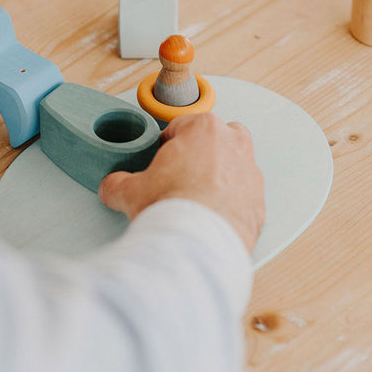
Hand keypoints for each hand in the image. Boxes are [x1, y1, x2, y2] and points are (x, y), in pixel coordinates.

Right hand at [99, 114, 265, 252]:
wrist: (201, 245)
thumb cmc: (173, 208)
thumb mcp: (130, 191)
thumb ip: (118, 183)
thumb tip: (111, 187)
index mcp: (203, 128)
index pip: (180, 127)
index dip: (166, 146)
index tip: (160, 162)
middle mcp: (233, 143)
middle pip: (214, 138)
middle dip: (199, 153)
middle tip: (180, 177)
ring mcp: (250, 172)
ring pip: (234, 164)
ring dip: (219, 176)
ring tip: (197, 199)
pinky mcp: (259, 201)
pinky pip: (243, 195)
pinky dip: (230, 203)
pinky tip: (211, 218)